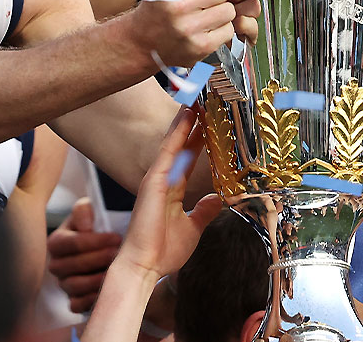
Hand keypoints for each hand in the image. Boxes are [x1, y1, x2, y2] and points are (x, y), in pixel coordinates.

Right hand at [48, 197, 123, 312]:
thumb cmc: (96, 229)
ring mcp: (63, 284)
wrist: (106, 248)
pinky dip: (91, 300)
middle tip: (119, 253)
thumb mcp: (89, 213)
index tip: (116, 237)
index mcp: (56, 242)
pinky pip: (77, 305)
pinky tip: (108, 292)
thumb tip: (85, 226)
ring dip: (97, 280)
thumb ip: (83, 210)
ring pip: (74, 286)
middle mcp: (56, 264)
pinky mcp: (73, 301)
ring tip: (118, 272)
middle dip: (98, 259)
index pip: (72, 243)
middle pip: (73, 266)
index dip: (95, 241)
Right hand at [115, 107, 220, 278]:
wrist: (145, 265)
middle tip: (207, 101)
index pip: (188, 158)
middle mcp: (164, 179)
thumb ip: (203, 210)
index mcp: (172, 190)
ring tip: (200, 98)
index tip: (210, 122)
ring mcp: (158, 178)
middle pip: (181, 144)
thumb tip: (217, 198)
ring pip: (175, 141)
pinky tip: (188, 116)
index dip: (199, 139)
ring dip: (187, 120)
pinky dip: (178, 132)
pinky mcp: (155, 180)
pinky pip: (169, 150)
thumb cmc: (163, 251)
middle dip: (194, 124)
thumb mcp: (192, 228)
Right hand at [133, 0, 256, 66]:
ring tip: (204, 13)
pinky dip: (220, 28)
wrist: (142, 43)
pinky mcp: (200, 46)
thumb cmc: (156, 7)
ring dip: (220, 10)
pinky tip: (205, 27)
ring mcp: (189, 28)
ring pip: (228, 10)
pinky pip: (228, 30)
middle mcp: (175, 5)